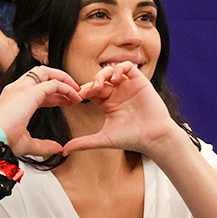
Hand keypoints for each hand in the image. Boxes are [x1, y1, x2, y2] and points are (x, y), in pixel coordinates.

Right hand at [0, 64, 82, 157]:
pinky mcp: (31, 92)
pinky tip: (75, 97)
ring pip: (47, 72)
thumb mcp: (27, 143)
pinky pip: (54, 84)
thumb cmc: (4, 142)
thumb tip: (58, 148)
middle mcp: (17, 89)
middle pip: (42, 74)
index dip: (54, 94)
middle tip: (75, 94)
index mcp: (13, 98)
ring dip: (64, 79)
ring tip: (78, 92)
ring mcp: (23, 88)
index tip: (67, 102)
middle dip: (60, 81)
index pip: (36, 87)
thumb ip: (44, 145)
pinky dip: (66, 88)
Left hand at [64, 62, 181, 156]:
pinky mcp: (140, 81)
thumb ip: (83, 142)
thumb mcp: (102, 139)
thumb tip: (63, 151)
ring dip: (103, 74)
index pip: (91, 91)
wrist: (152, 137)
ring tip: (100, 85)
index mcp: (107, 104)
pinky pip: (127, 67)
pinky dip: (119, 68)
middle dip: (91, 83)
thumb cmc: (130, 139)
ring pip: (111, 70)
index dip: (82, 91)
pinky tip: (115, 79)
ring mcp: (128, 86)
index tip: (75, 98)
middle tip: (88, 92)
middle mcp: (117, 93)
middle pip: (99, 79)